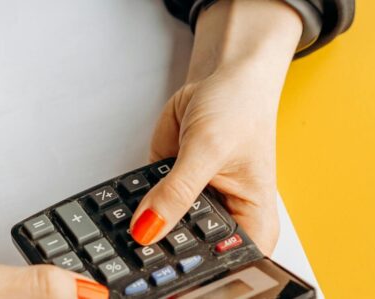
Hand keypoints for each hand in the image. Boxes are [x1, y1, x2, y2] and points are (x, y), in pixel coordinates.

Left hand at [127, 0, 302, 254]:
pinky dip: (131, 207)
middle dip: (162, 252)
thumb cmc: (239, 108)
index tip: (165, 271)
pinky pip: (145, 210)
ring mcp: (192, 208)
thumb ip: (177, 192)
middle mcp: (223, 222)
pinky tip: (121, 206)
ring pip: (161, 235)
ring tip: (124, 227)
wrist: (222, 79)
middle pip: (190, 256)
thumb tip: (147, 229)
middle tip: (138, 245)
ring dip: (141, 230)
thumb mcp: (208, 149)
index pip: (228, 267)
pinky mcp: (168, 193)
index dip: (197, 272)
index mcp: (253, 224)